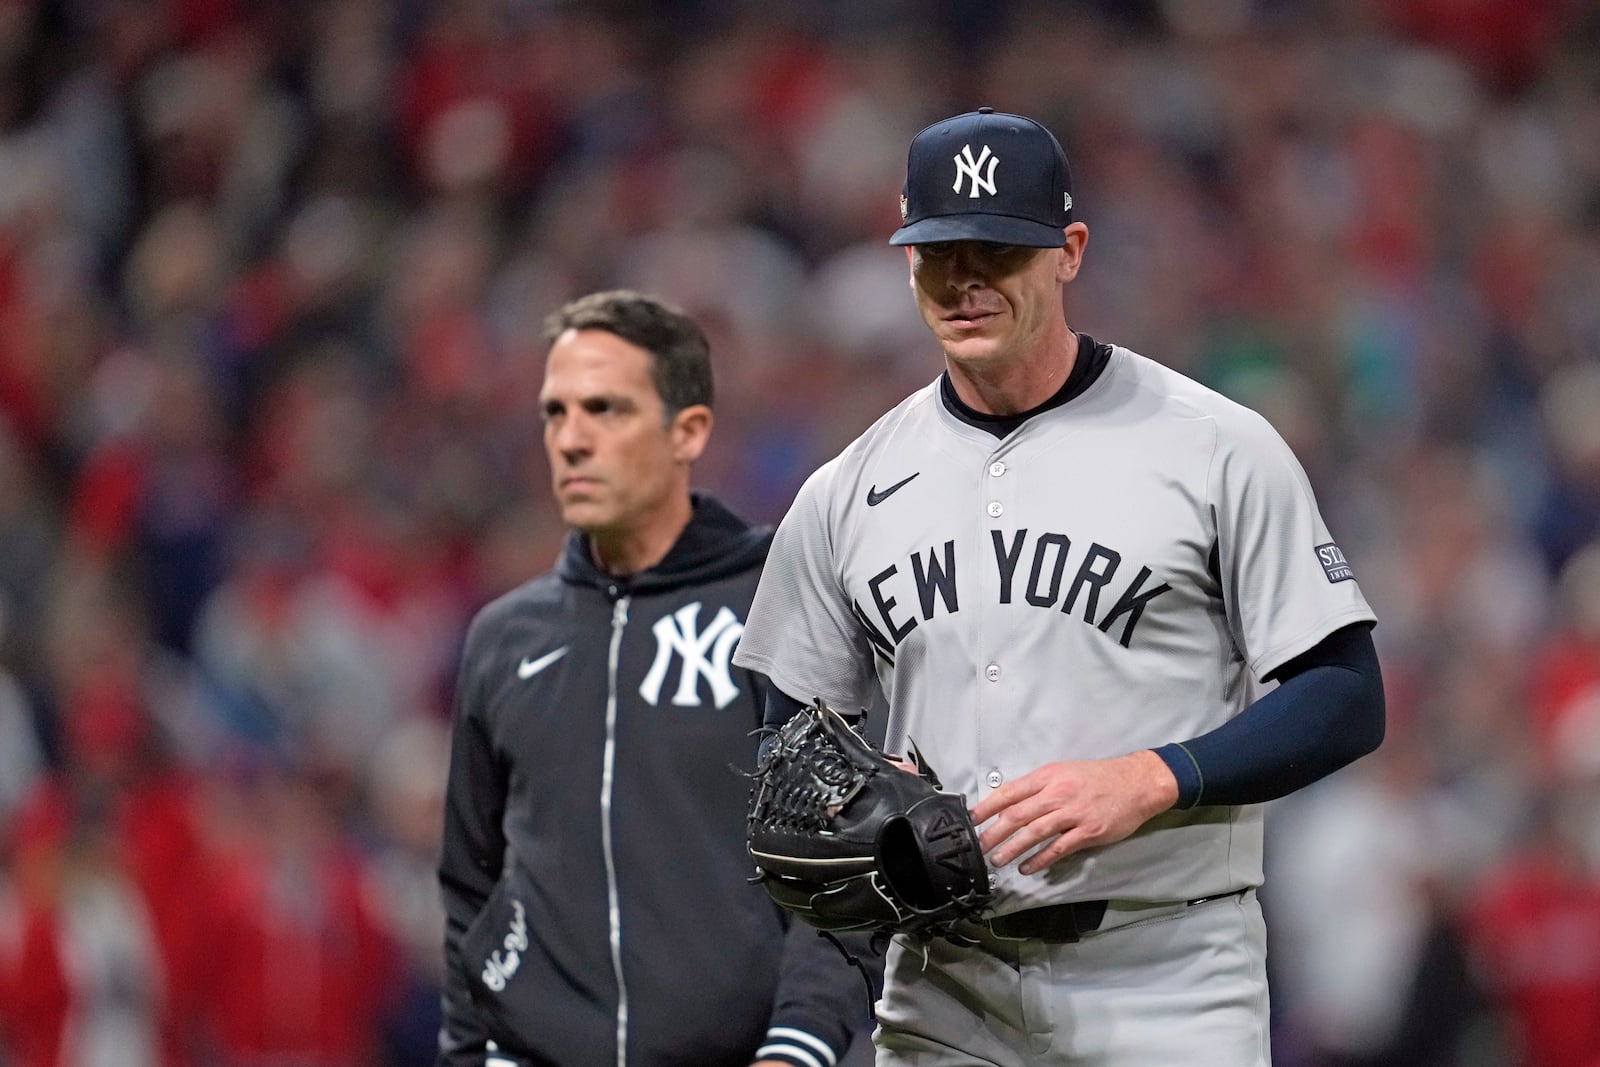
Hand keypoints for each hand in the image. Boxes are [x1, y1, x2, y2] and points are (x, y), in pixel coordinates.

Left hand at [969, 751, 1178, 874]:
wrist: (1137, 782)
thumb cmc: (1098, 777)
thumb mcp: (1064, 773)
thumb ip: (1039, 788)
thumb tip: (1010, 807)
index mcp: (1048, 776)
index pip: (1009, 792)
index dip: (987, 806)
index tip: (970, 819)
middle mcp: (1057, 793)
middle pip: (1017, 815)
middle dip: (993, 833)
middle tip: (977, 847)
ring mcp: (1073, 813)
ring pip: (1034, 833)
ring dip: (1012, 849)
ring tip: (998, 860)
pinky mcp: (1088, 831)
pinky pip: (1058, 848)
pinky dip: (1040, 859)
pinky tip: (1028, 867)